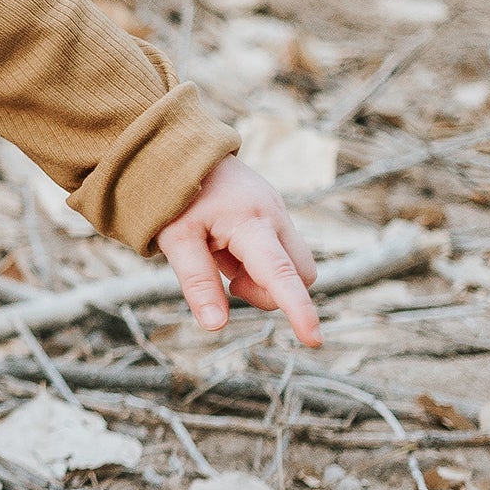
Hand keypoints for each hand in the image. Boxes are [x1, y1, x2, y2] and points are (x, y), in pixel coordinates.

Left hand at [154, 155, 320, 347]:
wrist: (181, 150)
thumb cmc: (175, 196)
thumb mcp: (175, 239)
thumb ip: (197, 282)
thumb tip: (216, 326)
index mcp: (252, 223)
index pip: (282, 274)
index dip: (298, 309)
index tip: (313, 339)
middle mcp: (275, 217)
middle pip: (299, 275)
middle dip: (270, 292)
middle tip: (228, 279)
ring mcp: (280, 214)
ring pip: (293, 266)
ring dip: (263, 277)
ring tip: (224, 258)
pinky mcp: (276, 215)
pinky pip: (280, 252)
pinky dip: (258, 263)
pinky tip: (229, 247)